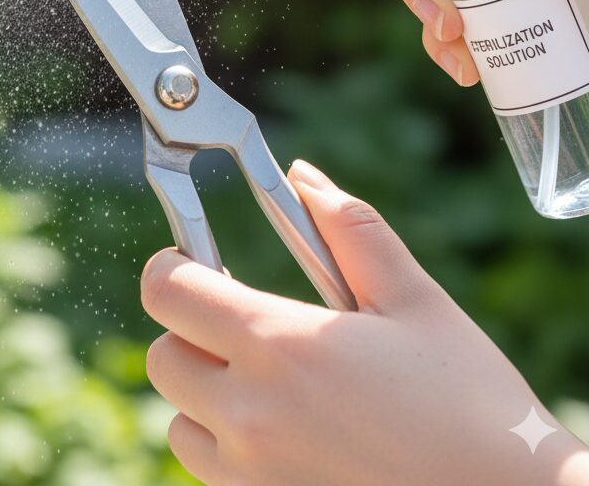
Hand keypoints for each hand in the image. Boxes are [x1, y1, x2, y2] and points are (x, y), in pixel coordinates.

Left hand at [141, 161, 588, 485]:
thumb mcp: (414, 301)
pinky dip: (226, 447)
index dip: (171, 266)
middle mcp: (250, 413)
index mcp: (280, 345)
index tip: (193, 262)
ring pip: (179, 418)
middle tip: (243, 323)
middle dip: (190, 329)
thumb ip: (350, 229)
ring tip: (268, 384)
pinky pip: (210, 470)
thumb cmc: (470, 406)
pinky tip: (284, 433)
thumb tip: (303, 177)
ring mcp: (252, 474)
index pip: (166, 291)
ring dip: (204, 393)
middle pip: (162, 354)